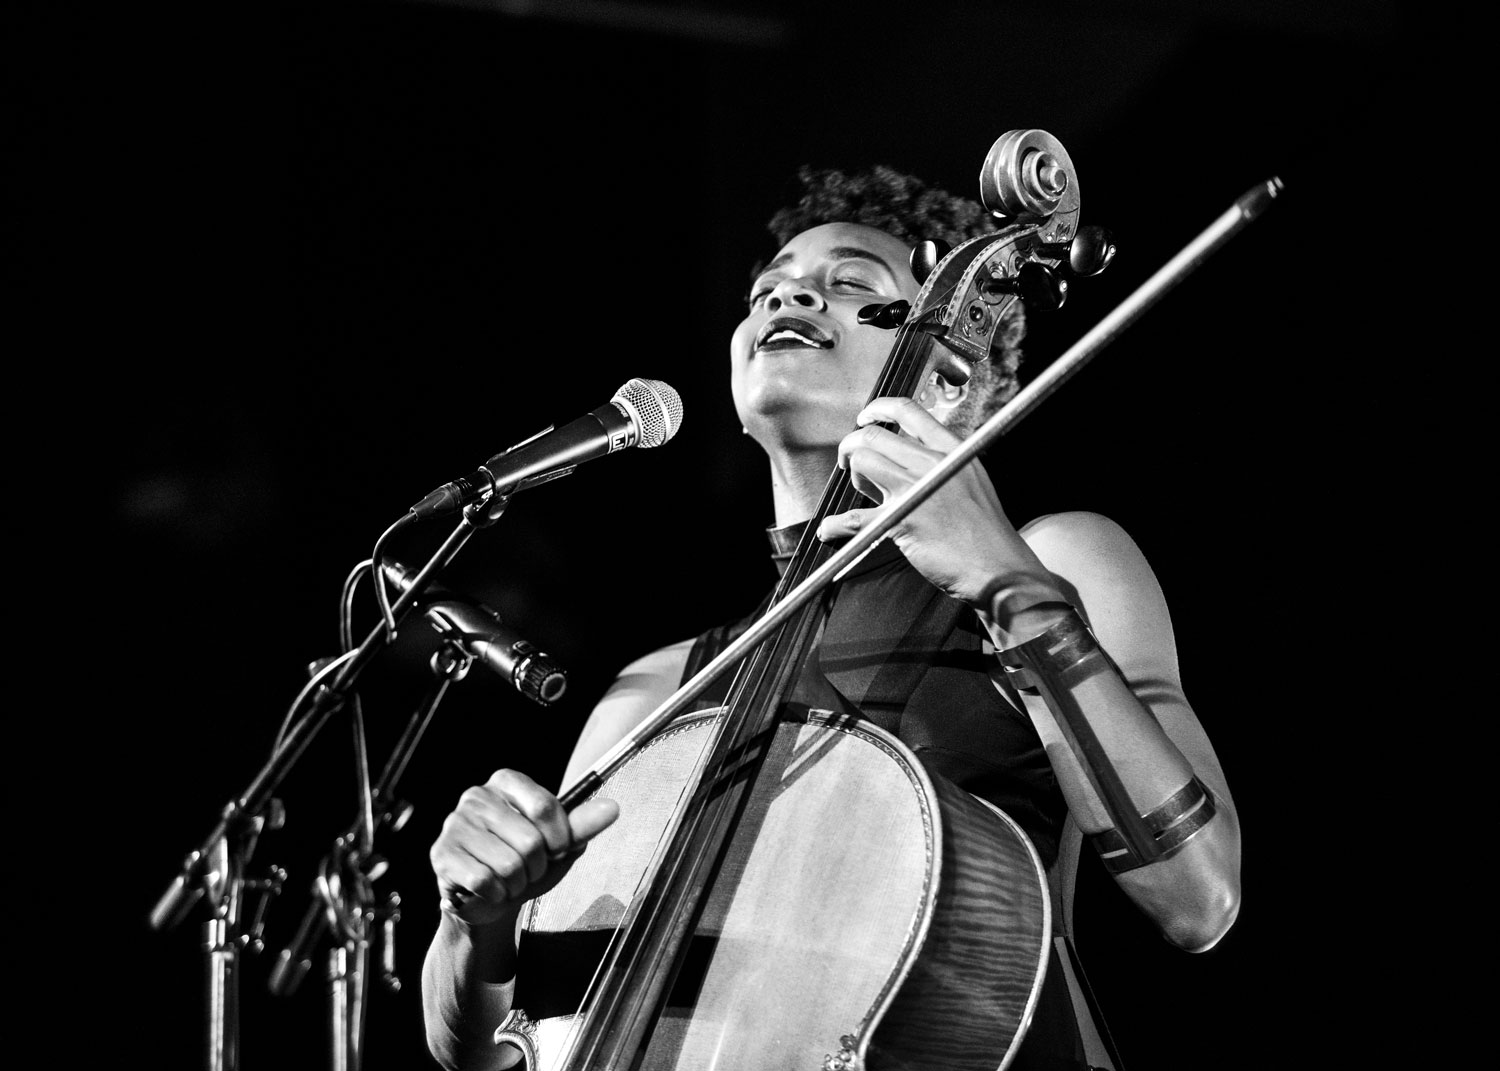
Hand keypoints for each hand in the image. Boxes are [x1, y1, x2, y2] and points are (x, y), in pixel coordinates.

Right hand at [429, 769, 618, 927]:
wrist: (489, 896)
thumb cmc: (526, 863)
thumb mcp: (558, 843)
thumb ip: (583, 825)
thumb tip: (613, 808)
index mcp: (506, 783)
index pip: (544, 805)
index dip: (559, 838)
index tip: (558, 850)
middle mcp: (477, 797)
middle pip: (529, 841)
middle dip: (537, 867)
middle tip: (527, 869)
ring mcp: (455, 824)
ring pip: (509, 865)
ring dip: (517, 883)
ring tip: (508, 879)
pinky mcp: (442, 855)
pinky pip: (485, 881)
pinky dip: (496, 894)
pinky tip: (489, 888)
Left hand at [816, 396, 1061, 612]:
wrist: (999, 568)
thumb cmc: (985, 532)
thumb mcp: (971, 480)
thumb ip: (939, 464)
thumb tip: (901, 460)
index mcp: (951, 449)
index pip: (909, 411)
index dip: (878, 409)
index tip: (865, 418)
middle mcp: (932, 463)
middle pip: (875, 435)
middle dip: (853, 446)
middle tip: (851, 464)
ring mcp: (915, 490)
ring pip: (862, 461)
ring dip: (852, 476)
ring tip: (861, 494)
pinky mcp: (901, 522)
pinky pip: (854, 517)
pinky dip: (835, 525)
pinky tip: (829, 530)